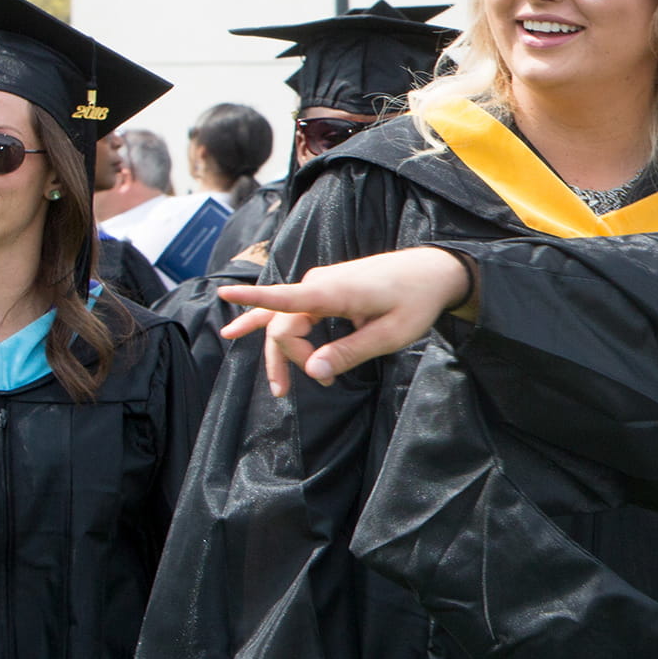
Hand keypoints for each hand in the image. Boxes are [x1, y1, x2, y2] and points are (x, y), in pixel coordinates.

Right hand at [219, 248, 472, 394]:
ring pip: (284, 320)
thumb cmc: (416, 301)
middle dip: (293, 359)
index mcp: (334, 292)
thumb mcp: (390, 335)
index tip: (224, 294)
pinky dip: (271, 325)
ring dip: (281, 352)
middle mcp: (320, 283)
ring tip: (280, 388)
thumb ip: (350, 352)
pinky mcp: (325, 288)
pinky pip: (291, 309)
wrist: (433, 271)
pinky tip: (240, 330)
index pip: (285, 297)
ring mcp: (320, 283)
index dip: (253, 299)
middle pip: (284, 325)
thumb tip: (314, 372)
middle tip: (321, 384)